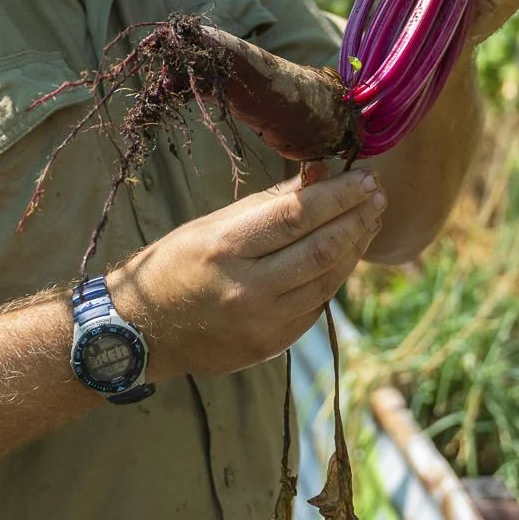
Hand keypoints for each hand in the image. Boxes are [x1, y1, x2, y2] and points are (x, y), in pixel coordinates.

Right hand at [109, 165, 384, 381]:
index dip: (339, 194)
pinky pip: (316, 306)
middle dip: (357, 218)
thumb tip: (320, 174)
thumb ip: (269, 204)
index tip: (364, 177)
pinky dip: (333, 278)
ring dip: (354, 248)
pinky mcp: (271, 345)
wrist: (141, 332)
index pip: (298, 215)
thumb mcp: (211, 225)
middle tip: (377, 195)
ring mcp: (262, 322)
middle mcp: (246, 289)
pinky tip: (343, 256)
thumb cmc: (174, 266)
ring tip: (368, 221)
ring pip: (327, 280)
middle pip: (322, 249)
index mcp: (225, 248)